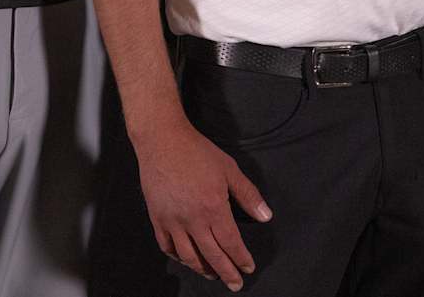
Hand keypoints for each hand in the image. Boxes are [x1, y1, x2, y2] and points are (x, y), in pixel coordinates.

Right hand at [135, 114, 272, 291]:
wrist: (163, 142)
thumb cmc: (197, 153)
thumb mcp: (229, 169)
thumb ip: (248, 195)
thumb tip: (266, 216)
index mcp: (213, 209)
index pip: (231, 243)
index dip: (241, 259)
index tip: (248, 268)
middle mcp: (192, 221)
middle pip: (212, 256)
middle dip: (226, 272)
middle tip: (235, 284)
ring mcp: (172, 222)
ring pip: (188, 256)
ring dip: (203, 269)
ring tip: (213, 274)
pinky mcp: (157, 219)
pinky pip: (167, 246)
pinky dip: (178, 257)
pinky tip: (186, 259)